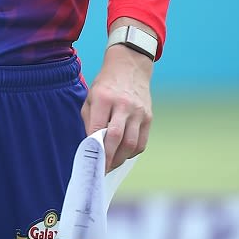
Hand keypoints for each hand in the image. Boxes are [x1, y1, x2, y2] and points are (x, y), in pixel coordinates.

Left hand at [82, 22, 155, 171]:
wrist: (129, 67)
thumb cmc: (105, 85)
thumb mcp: (90, 97)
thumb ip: (89, 120)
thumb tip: (91, 145)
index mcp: (103, 98)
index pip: (98, 128)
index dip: (94, 148)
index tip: (90, 162)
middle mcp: (123, 105)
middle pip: (116, 138)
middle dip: (108, 158)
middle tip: (101, 171)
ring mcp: (138, 111)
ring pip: (131, 143)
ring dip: (121, 159)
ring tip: (112, 165)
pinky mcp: (149, 117)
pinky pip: (142, 141)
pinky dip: (132, 152)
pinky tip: (124, 154)